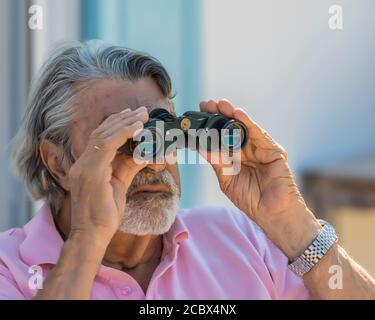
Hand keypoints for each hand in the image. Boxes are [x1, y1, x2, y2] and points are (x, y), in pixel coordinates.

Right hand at [68, 107, 148, 243]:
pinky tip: (137, 128)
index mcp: (87, 166)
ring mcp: (84, 166)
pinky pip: (107, 145)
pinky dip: (123, 133)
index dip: (116, 126)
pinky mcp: (91, 172)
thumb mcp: (119, 185)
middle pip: (102, 133)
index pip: (100, 139)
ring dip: (125, 123)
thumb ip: (128, 167)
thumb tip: (143, 154)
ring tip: (142, 115)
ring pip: (104, 135)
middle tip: (141, 111)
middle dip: (123, 119)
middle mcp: (83, 163)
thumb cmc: (104, 215)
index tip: (132, 117)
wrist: (92, 235)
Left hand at [199, 99, 320, 257]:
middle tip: (205, 104)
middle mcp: (246, 150)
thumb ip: (216, 161)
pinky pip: (259, 134)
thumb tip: (199, 145)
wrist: (271, 212)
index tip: (194, 117)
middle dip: (218, 116)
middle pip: (230, 129)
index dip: (208, 127)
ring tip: (219, 104)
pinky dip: (248, 122)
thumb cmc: (250, 198)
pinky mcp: (273, 150)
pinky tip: (237, 113)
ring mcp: (259, 149)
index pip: (218, 138)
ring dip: (231, 114)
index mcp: (233, 158)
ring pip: (244, 127)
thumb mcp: (226, 178)